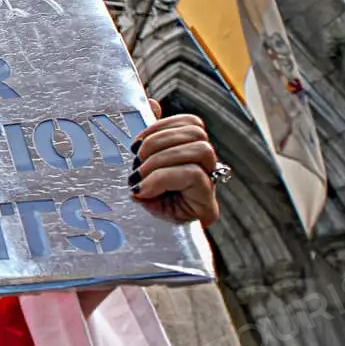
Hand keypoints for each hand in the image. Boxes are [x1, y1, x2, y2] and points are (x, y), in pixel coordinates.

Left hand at [130, 102, 220, 228]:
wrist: (152, 242)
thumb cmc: (146, 201)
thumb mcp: (141, 168)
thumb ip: (148, 138)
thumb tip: (153, 103)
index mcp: (190, 153)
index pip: (191, 123)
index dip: (162, 126)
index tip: (135, 145)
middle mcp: (206, 167)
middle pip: (197, 132)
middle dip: (159, 141)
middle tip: (136, 162)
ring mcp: (209, 184)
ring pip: (200, 149)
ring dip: (162, 158)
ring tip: (140, 176)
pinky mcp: (207, 202)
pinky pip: (193, 174)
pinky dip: (163, 177)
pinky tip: (145, 188)